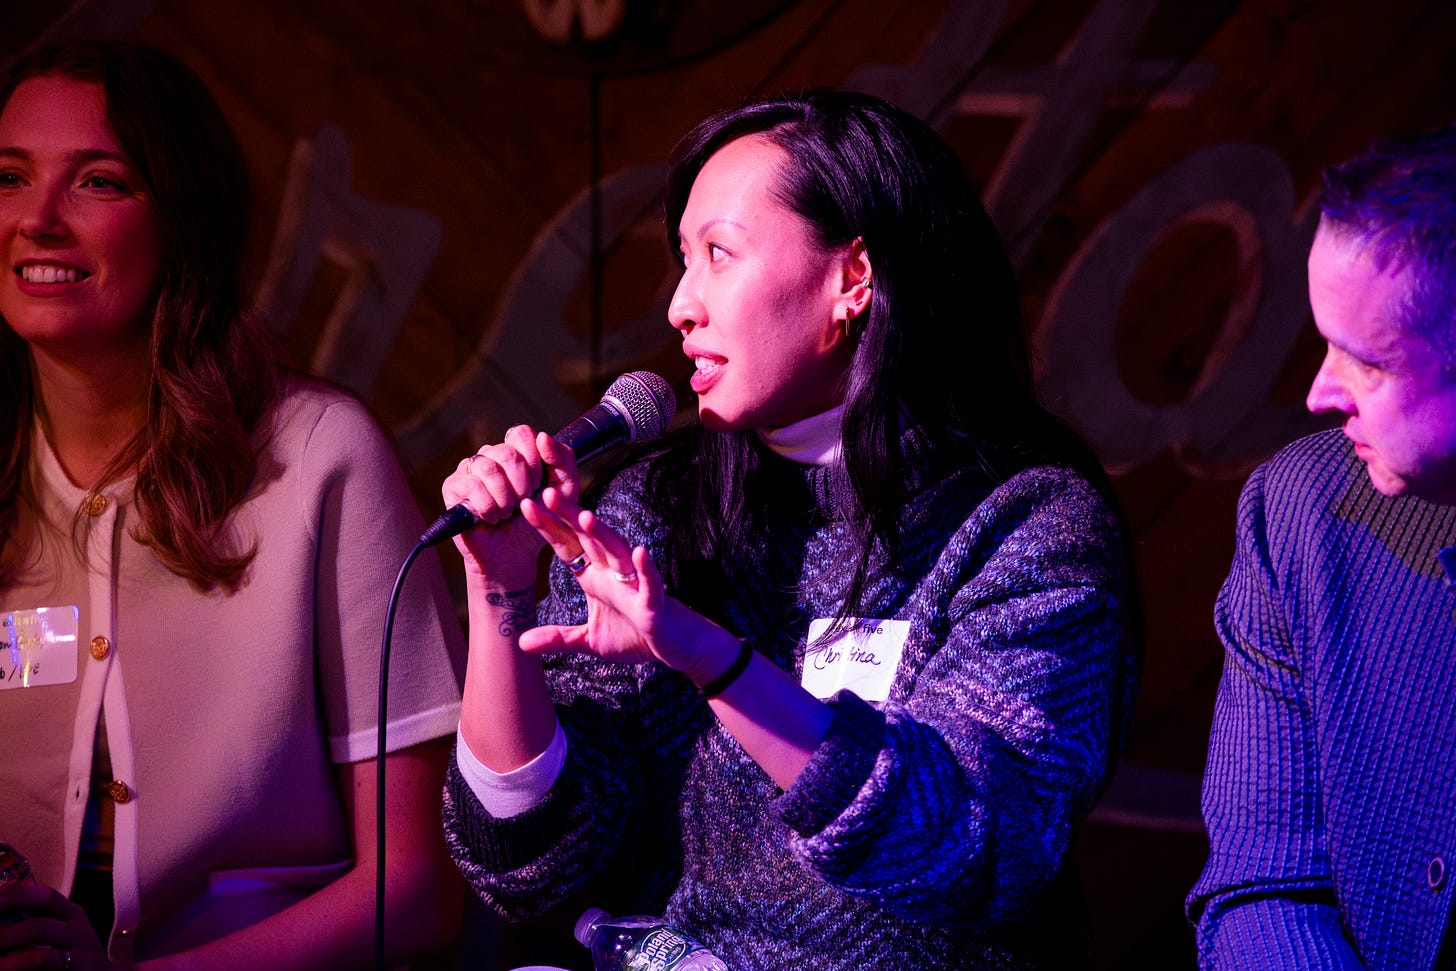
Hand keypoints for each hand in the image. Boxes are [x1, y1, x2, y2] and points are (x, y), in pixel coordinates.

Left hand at [0, 882, 112, 970]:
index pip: (45, 896)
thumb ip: (36, 923)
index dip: (15, 896)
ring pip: (39, 957)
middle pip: (38, 927)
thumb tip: (1, 922)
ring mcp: (80, 957)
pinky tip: (5, 968)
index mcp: (72, 914)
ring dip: (9, 960)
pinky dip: (18, 969)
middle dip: (4, 935)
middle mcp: (79, 932)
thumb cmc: (71, 955)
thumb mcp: (62, 933)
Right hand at [441, 425, 579, 581]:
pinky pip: (471, 485)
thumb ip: (563, 460)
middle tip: (523, 503)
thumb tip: (543, 437)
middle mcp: (492, 455)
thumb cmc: (537, 520)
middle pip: (506, 452)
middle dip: (522, 484)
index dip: (534, 460)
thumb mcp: (564, 491)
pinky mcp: (453, 486)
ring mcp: (470, 469)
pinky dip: (488, 507)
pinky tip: (492, 518)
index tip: (538, 485)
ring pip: (488, 467)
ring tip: (508, 512)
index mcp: (517, 451)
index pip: (522, 433)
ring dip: (505, 498)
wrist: (515, 554)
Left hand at [518, 487, 739, 681]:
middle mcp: (614, 573)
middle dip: (569, 517)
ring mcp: (636, 585)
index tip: (524, 505)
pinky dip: (646, 569)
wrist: (677, 648)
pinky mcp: (655, 604)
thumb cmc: (637, 636)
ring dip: (603, 535)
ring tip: (585, 516)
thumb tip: (520, 642)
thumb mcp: (589, 641)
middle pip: (589, 539)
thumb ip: (558, 638)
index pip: (568, 546)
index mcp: (596, 577)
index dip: (548, 527)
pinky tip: (641, 553)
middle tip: (546, 494)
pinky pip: (651, 583)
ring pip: (618, 553)